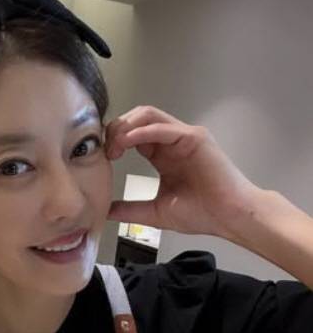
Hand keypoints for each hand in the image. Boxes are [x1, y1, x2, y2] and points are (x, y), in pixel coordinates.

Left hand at [104, 105, 259, 239]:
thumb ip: (130, 209)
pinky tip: (128, 142)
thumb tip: (105, 212)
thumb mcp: (155, 211)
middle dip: (115, 129)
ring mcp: (184, 137)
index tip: (102, 158)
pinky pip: (164, 128)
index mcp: (162, 154)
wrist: (229, 218)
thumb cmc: (200, 214)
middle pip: (136, 118)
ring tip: (115, 146)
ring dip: (126, 126)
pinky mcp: (195, 138)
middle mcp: (171, 141)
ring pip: (148, 115)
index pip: (131, 134)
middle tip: (106, 151)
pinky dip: (143, 131)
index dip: (113, 140)